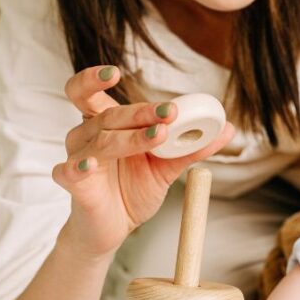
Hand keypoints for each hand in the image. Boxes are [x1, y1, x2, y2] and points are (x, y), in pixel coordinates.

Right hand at [52, 65, 234, 258]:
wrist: (114, 228)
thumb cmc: (133, 189)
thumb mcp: (167, 166)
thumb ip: (192, 146)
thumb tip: (228, 128)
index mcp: (105, 124)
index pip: (88, 92)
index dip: (94, 78)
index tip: (115, 71)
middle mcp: (87, 136)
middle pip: (108, 115)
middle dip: (141, 112)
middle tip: (170, 112)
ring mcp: (78, 159)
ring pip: (100, 140)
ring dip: (130, 137)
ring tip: (158, 136)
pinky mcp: (73, 185)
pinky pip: (70, 171)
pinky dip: (80, 166)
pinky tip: (91, 165)